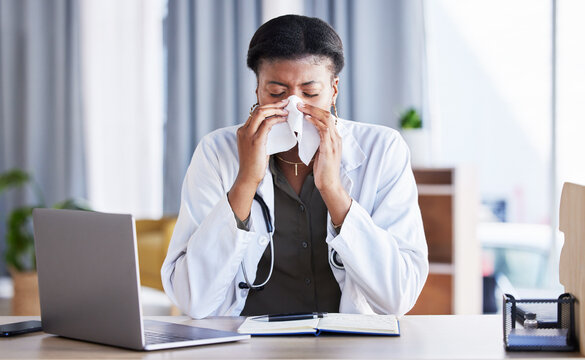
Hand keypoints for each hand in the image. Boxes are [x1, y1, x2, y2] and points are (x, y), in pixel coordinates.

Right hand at [228, 99, 287, 220]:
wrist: (248, 177)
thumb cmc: (254, 165)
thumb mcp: (256, 147)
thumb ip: (261, 136)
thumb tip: (273, 129)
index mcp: (242, 130)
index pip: (255, 113)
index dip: (269, 107)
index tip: (280, 105)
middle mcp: (243, 130)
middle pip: (258, 109)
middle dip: (274, 104)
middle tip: (286, 102)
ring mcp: (248, 134)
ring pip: (262, 113)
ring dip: (276, 109)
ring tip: (287, 109)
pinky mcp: (255, 140)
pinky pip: (267, 123)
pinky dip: (277, 118)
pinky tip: (285, 119)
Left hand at [298, 102, 350, 225]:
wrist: (329, 185)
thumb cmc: (323, 171)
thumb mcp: (320, 152)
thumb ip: (317, 142)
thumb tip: (307, 133)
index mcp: (334, 138)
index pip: (327, 118)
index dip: (315, 110)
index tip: (302, 107)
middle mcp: (336, 137)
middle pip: (327, 115)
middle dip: (312, 107)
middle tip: (299, 103)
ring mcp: (334, 142)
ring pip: (325, 119)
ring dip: (312, 112)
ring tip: (300, 108)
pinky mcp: (329, 148)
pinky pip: (323, 130)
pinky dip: (315, 122)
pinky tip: (306, 119)